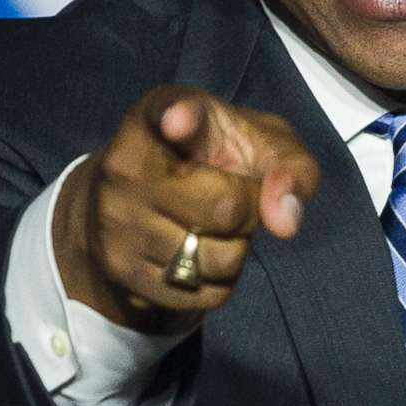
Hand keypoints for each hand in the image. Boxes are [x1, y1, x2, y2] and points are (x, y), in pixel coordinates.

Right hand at [51, 85, 322, 333]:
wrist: (141, 199)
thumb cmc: (214, 158)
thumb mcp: (259, 142)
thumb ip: (290, 166)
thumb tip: (285, 222)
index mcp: (156, 116)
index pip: (168, 111)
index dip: (182, 116)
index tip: (180, 120)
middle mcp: (123, 165)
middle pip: (226, 208)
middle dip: (249, 210)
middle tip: (231, 196)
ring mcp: (115, 222)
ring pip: (218, 259)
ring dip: (236, 250)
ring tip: (211, 225)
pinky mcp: (120, 270)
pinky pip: (205, 294)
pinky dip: (220, 281)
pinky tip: (198, 252)